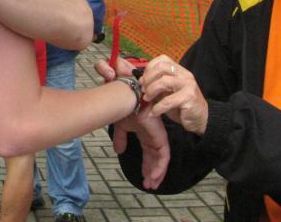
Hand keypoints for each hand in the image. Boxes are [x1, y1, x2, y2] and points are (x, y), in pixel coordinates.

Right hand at [95, 59, 169, 189]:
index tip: (144, 175)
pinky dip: (159, 168)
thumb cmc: (119, 102)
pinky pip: (162, 156)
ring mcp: (156, 135)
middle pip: (153, 155)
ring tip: (151, 185)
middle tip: (148, 183)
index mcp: (143, 129)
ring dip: (155, 172)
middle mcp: (151, 133)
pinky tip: (153, 178)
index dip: (146, 162)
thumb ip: (119, 136)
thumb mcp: (118, 122)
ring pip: (159, 158)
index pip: (147, 148)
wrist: (125, 94)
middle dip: (151, 170)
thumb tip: (118, 150)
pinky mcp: (159, 136)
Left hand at [141, 55, 207, 135]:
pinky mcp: (189, 97)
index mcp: (179, 70)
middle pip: (162, 67)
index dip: (149, 68)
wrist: (200, 119)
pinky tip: (154, 113)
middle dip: (148, 78)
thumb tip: (141, 81)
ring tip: (147, 99)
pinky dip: (157, 107)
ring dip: (151, 90)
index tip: (142, 80)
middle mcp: (185, 75)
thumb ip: (157, 85)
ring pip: (164, 81)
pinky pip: (168, 100)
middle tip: (143, 89)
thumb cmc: (181, 106)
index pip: (162, 59)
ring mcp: (188, 85)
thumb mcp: (168, 92)